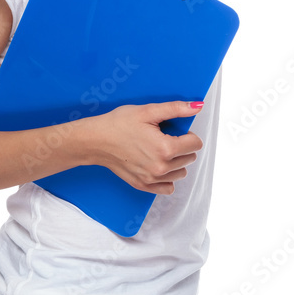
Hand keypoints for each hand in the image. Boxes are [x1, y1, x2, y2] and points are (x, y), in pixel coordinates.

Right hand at [84, 101, 203, 194]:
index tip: (174, 130)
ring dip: (176, 161)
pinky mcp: (143, 185)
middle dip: (182, 146)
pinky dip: (167, 177)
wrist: (95, 140)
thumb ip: (176, 109)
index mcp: (165, 149)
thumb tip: (198, 106)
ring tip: (159, 150)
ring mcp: (151, 179)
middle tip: (163, 137)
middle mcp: (161, 168)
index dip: (187, 134)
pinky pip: (168, 188)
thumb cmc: (119, 123)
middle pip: (189, 158)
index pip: (195, 144)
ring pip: (181, 172)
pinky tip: (157, 164)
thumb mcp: (148, 111)